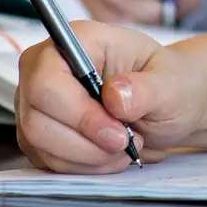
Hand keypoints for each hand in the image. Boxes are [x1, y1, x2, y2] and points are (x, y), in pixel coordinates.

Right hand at [16, 21, 206, 173]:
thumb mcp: (171, 84)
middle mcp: (45, 66)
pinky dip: (82, 166)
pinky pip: (46, 159)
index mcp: (77, 40)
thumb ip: (146, 89)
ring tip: (123, 148)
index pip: (47, 78)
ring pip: (38, 142)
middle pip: (35, 117)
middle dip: (85, 142)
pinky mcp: (37, 130)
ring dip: (87, 157)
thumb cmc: (166, 85)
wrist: (165, 105)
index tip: (118, 134)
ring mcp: (35, 100)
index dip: (77, 113)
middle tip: (126, 143)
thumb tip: (114, 95)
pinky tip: (109, 155)